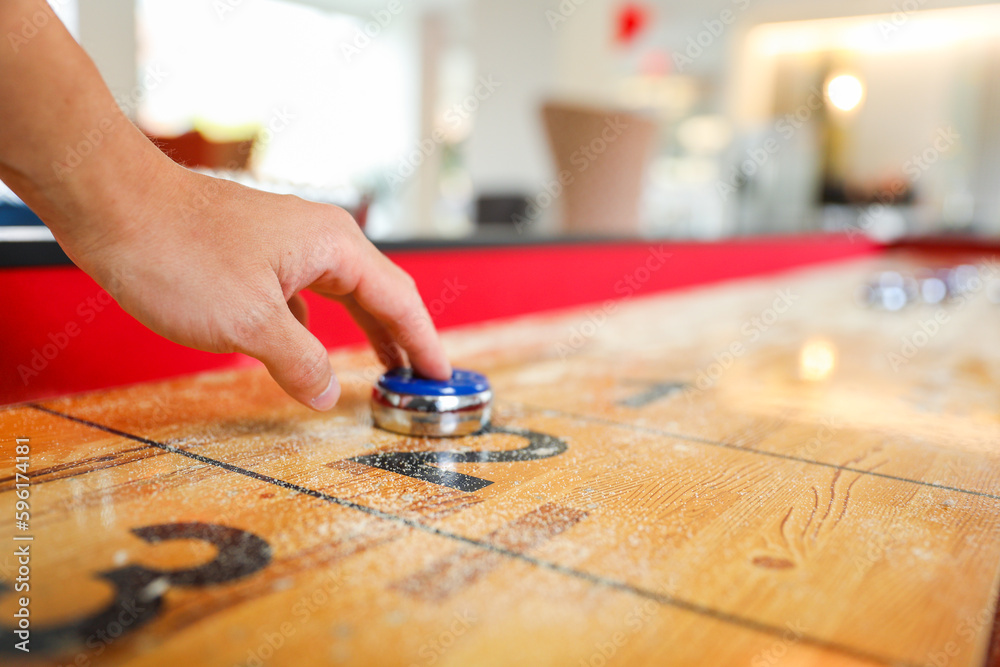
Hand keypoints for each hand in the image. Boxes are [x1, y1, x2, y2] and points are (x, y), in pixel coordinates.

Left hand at [57, 161, 451, 410]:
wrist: (112, 206)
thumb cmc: (179, 250)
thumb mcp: (250, 324)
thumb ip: (300, 363)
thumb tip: (329, 394)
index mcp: (334, 246)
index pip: (401, 300)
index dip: (426, 343)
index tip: (444, 377)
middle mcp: (320, 239)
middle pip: (381, 294)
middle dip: (404, 338)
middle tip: (422, 381)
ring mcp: (288, 243)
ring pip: (344, 293)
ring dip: (366, 331)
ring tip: (383, 367)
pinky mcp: (258, 253)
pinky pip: (307, 293)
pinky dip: (320, 325)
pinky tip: (309, 347)